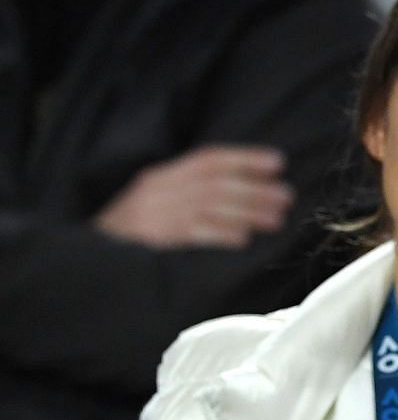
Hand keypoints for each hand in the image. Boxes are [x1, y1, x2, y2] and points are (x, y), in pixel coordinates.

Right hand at [93, 145, 292, 248]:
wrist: (89, 260)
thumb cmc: (133, 235)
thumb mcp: (155, 204)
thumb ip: (191, 193)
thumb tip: (246, 192)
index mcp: (160, 178)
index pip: (208, 159)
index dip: (245, 158)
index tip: (278, 162)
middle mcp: (158, 191)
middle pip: (215, 183)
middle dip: (255, 189)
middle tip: (286, 196)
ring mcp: (154, 216)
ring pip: (209, 206)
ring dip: (247, 211)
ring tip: (276, 219)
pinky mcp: (153, 241)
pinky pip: (193, 234)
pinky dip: (221, 235)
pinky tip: (244, 240)